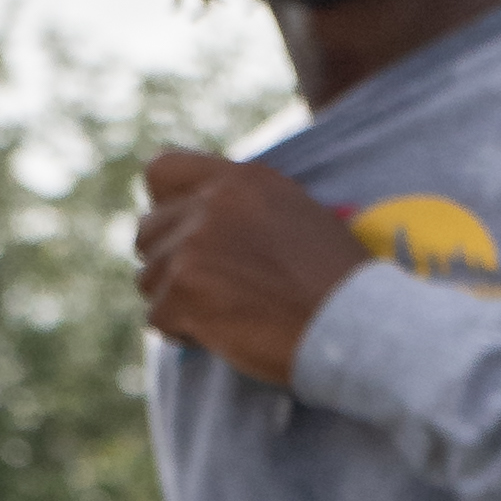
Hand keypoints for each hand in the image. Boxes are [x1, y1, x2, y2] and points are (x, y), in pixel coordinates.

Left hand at [136, 148, 361, 385]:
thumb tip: (187, 217)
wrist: (354, 323)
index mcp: (241, 180)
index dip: (163, 205)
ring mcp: (194, 245)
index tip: (182, 232)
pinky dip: (183, 332)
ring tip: (230, 310)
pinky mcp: (184, 289)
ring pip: (148, 278)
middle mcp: (212, 204)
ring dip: (177, 301)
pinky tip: (227, 330)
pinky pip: (157, 317)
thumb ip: (239, 207)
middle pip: (146, 232)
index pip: (160, 169)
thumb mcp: (291, 215)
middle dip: (169, 263)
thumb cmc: (330, 280)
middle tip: (213, 287)